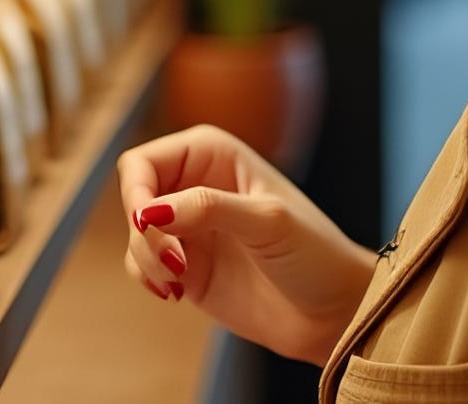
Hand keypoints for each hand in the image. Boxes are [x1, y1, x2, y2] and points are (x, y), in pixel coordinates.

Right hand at [116, 124, 376, 364]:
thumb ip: (208, 208)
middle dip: (141, 231)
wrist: (333, 312)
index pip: (144, 161)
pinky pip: (142, 265)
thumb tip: (149, 211)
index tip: (149, 224)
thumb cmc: (314, 254)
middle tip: (173, 260)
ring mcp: (189, 228)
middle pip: (133, 197)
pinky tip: (179, 292)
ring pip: (135, 235)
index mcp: (213, 154)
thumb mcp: (268, 221)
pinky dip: (148, 278)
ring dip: (146, 258)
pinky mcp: (186, 268)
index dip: (136, 191)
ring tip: (179, 280)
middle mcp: (195, 185)